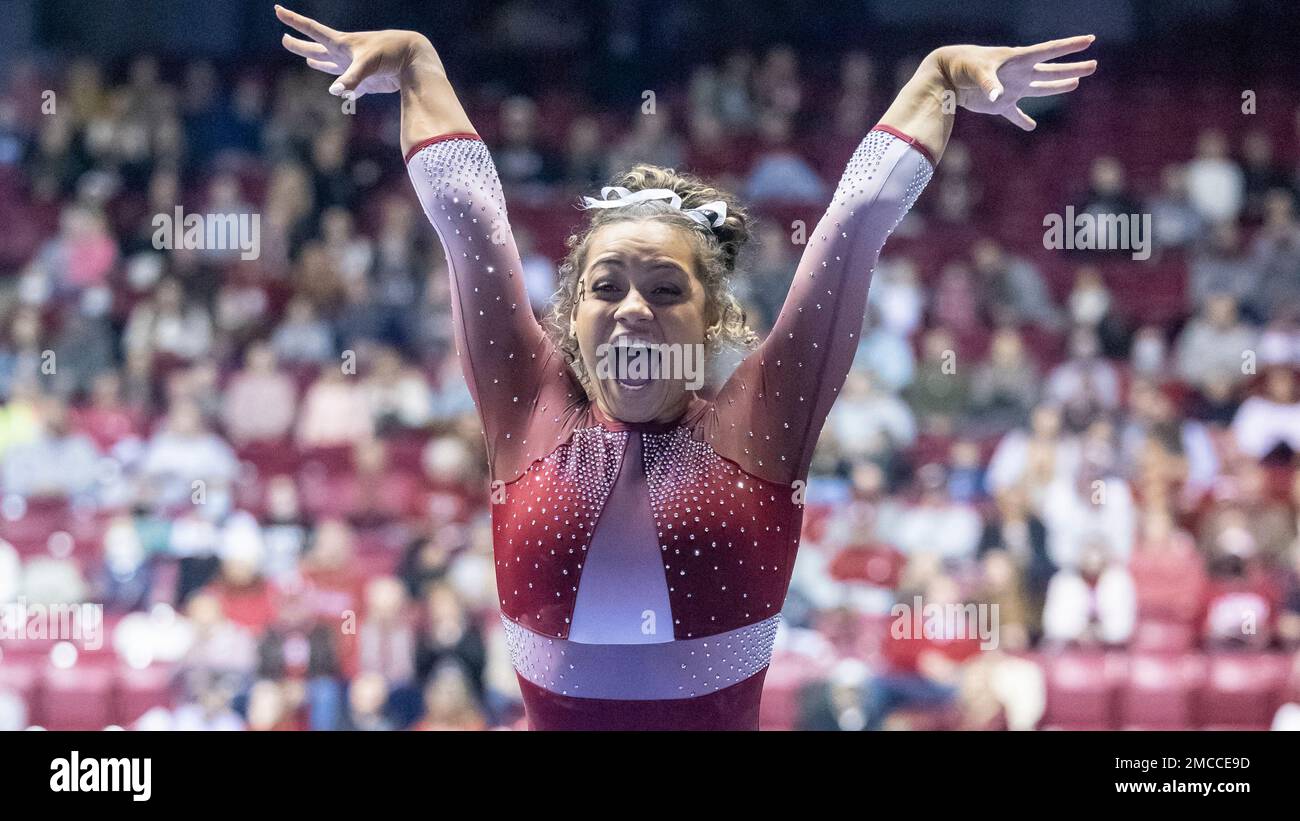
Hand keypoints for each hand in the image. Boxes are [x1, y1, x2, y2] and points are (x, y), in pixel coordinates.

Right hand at [274, 4, 441, 98]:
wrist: (412, 60)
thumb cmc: (390, 54)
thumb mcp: (368, 64)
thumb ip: (351, 79)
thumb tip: (334, 92)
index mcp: (341, 43)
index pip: (311, 29)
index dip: (293, 20)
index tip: (277, 9)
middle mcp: (344, 54)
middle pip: (316, 47)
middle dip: (299, 44)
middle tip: (284, 39)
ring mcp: (354, 68)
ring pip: (330, 65)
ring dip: (317, 61)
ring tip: (307, 58)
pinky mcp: (365, 82)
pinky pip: (349, 86)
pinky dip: (342, 88)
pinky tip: (337, 90)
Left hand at [934, 35, 1097, 130]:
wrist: (946, 76)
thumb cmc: (962, 66)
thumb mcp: (977, 71)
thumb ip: (989, 84)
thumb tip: (997, 98)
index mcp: (1019, 59)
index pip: (1049, 51)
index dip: (1070, 45)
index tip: (1089, 39)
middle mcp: (1020, 73)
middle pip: (1052, 71)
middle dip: (1073, 68)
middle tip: (1093, 66)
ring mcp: (1012, 88)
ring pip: (1041, 89)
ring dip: (1058, 87)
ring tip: (1075, 84)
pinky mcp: (1000, 104)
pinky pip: (1015, 114)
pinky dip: (1022, 121)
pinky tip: (1031, 127)